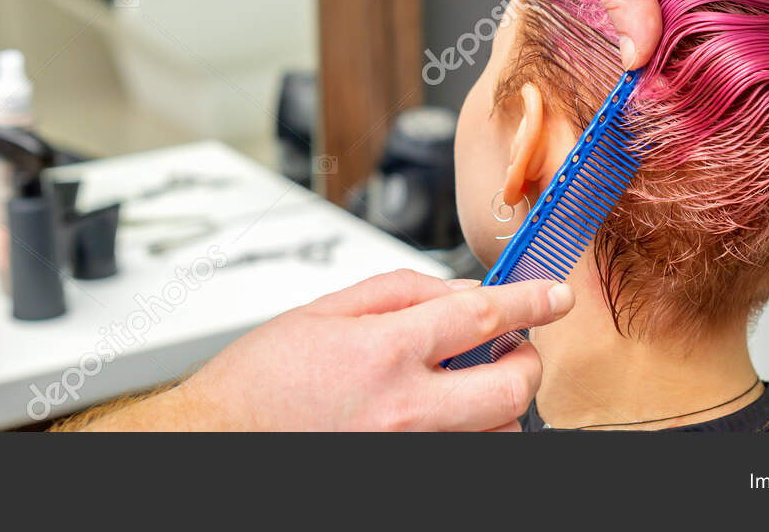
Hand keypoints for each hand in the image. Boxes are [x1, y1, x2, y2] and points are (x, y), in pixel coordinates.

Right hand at [72, 270, 572, 430]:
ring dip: (497, 404)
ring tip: (460, 386)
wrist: (214, 440)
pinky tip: (438, 416)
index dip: (530, 300)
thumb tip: (462, 291)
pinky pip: (467, 458)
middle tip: (510, 348)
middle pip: (511, 389)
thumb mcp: (324, 311)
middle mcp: (403, 411)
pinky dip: (468, 435)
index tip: (554, 295)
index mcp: (383, 352)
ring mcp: (408, 453)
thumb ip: (401, 292)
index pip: (483, 317)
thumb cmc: (259, 382)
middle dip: (524, 362)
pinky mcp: (405, 477)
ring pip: (498, 433)